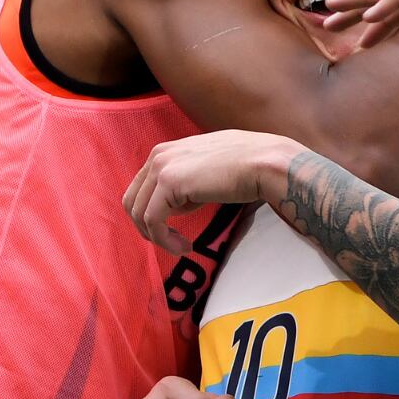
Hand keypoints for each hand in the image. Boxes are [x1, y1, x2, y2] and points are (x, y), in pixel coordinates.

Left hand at [125, 130, 305, 252]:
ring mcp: (162, 167)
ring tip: (182, 248)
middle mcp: (159, 155)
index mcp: (167, 150)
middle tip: (173, 243)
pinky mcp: (169, 183)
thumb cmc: (249, 166)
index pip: (141, 188)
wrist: (266, 162)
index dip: (151, 214)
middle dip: (148, 228)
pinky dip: (164, 240)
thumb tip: (179, 203)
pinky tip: (186, 247)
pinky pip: (152, 221)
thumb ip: (189, 180)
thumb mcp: (208, 170)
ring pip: (139, 214)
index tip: (173, 232)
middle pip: (132, 201)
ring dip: (158, 238)